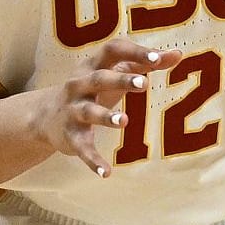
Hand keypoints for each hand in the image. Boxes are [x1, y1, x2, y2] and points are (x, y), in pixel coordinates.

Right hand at [26, 39, 170, 177]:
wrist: (45, 116)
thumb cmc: (92, 89)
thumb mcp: (114, 72)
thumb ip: (145, 63)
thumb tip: (179, 54)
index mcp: (93, 64)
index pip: (113, 50)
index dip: (135, 52)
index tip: (159, 58)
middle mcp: (79, 84)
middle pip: (99, 79)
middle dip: (120, 80)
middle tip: (144, 83)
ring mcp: (73, 111)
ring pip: (89, 112)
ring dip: (106, 116)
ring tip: (124, 121)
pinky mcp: (70, 136)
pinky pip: (82, 148)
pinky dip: (92, 161)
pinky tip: (106, 173)